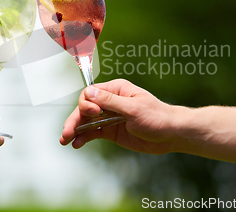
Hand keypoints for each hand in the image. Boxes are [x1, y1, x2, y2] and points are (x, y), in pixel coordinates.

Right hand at [60, 79, 183, 153]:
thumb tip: (89, 93)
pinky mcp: (111, 130)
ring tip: (65, 140)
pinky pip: (93, 133)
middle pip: (85, 109)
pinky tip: (76, 144)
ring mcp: (109, 117)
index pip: (91, 94)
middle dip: (74, 120)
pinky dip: (84, 138)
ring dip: (75, 130)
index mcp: (116, 90)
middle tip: (66, 133)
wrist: (171, 135)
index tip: (93, 114)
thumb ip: (110, 102)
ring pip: (86, 122)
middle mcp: (110, 102)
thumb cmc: (156, 117)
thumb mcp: (133, 109)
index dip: (86, 104)